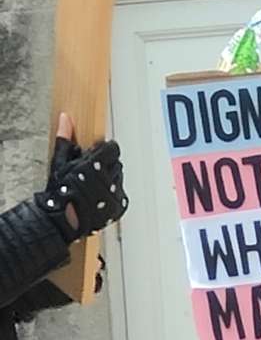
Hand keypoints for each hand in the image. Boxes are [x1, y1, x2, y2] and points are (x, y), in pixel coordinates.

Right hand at [36, 113, 128, 241]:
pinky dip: (112, 195)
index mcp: (97, 164)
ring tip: (93, 186)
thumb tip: (66, 119)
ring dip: (110, 179)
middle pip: (116, 163)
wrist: (62, 219)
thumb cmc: (59, 191)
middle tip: (91, 171)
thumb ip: (66, 139)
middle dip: (106, 165)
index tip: (96, 153)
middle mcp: (110, 178)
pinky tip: (98, 198)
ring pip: (119, 179)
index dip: (104, 150)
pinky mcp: (119, 207)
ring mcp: (116, 193)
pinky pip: (121, 195)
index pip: (113, 149)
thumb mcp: (60, 162)